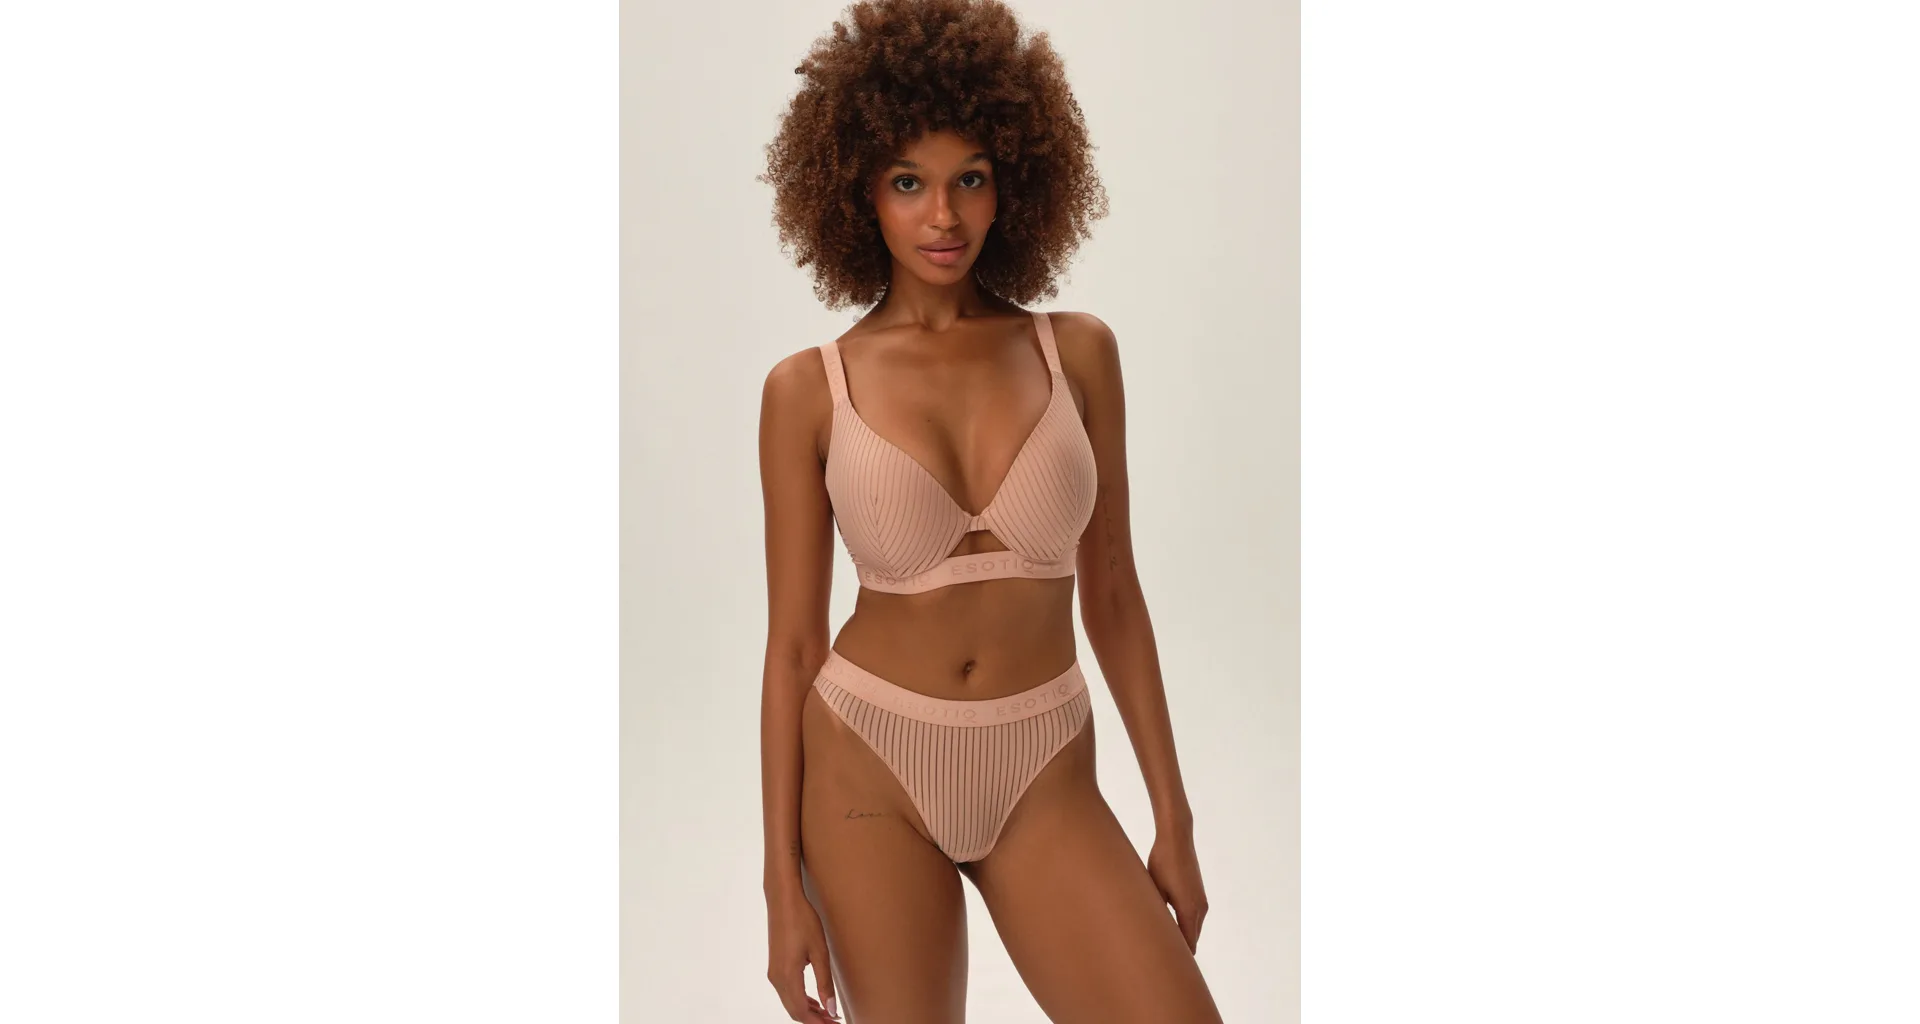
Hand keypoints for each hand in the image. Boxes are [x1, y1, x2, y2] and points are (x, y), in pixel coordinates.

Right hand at [766, 884, 841, 1021]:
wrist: (782, 900)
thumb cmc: (803, 921)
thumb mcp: (820, 952)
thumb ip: (825, 983)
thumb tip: (831, 1009)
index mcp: (788, 976)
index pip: (802, 1011)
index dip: (818, 1023)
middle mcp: (777, 979)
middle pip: (794, 1011)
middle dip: (814, 1020)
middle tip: (834, 1022)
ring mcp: (774, 973)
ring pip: (790, 1003)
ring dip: (808, 1012)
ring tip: (828, 1014)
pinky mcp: (775, 967)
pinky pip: (787, 993)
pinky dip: (801, 1001)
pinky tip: (815, 1000)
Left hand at [1147, 825, 1209, 953]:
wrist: (1177, 839)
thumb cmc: (1162, 862)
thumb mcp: (1155, 889)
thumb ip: (1157, 912)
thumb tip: (1153, 930)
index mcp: (1189, 910)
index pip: (1187, 943)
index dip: (1178, 957)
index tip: (1167, 967)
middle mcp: (1200, 909)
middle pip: (1192, 938)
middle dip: (1179, 949)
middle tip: (1161, 960)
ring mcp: (1202, 901)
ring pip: (1193, 928)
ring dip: (1182, 936)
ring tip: (1164, 945)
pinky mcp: (1199, 894)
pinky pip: (1194, 917)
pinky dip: (1185, 925)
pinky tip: (1170, 926)